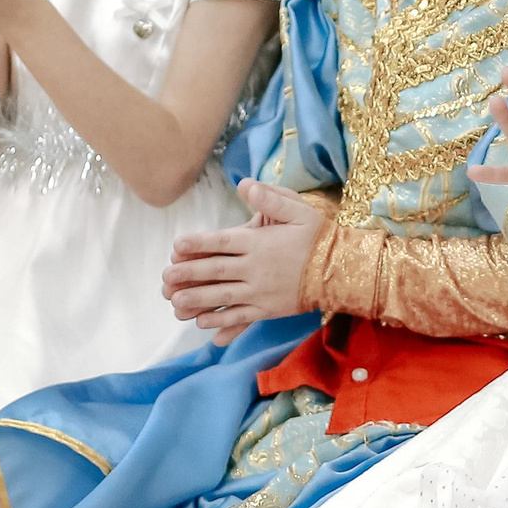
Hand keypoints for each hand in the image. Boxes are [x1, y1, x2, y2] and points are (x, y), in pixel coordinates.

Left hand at [163, 180, 327, 339]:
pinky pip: (240, 317)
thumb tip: (244, 184)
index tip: (176, 246)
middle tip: (166, 278)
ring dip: (198, 300)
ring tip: (176, 302)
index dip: (197, 244)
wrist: (342, 271)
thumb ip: (270, 198)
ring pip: (223, 296)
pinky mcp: (268, 310)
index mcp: (259, 243)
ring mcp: (261, 292)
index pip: (222, 242)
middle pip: (216, 270)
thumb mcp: (299, 210)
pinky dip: (220, 322)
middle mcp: (256, 268)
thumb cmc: (319, 237)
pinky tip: (203, 324)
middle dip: (188, 274)